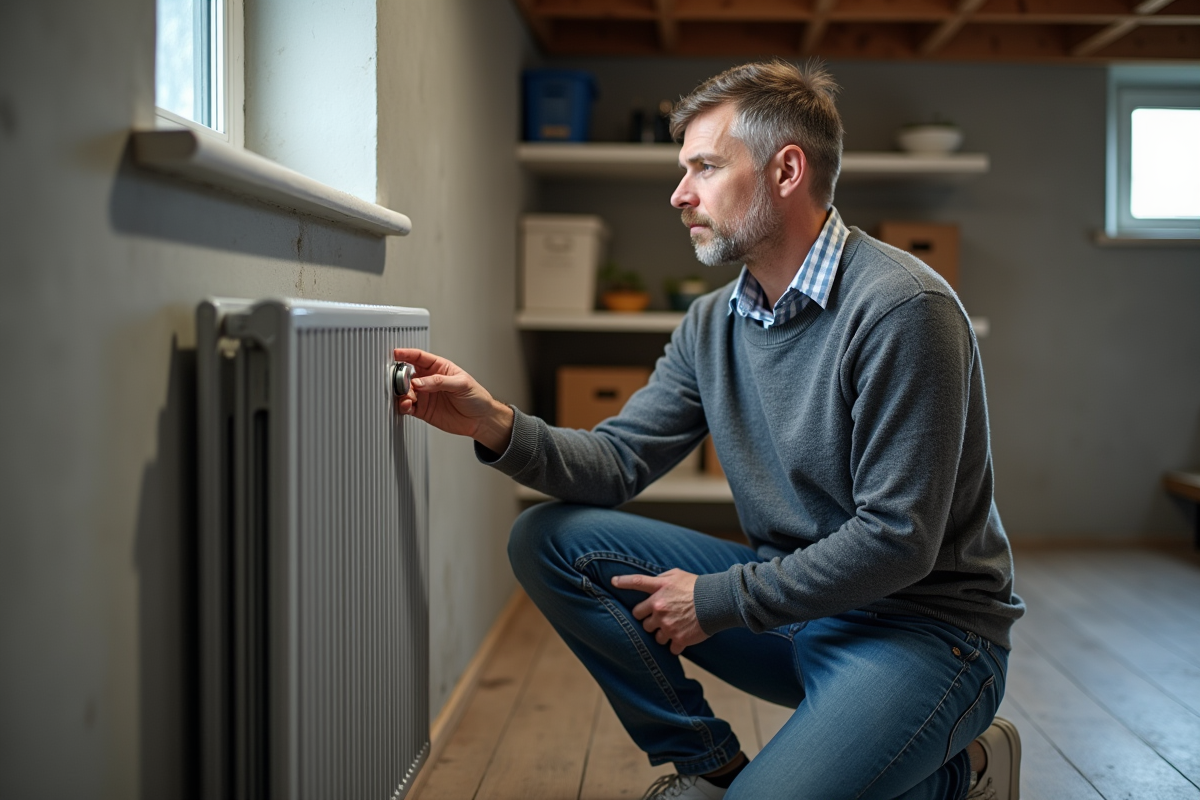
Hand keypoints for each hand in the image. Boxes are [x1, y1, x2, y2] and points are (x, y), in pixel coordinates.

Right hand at [393, 348, 513, 452]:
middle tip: (403, 383)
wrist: (480, 420)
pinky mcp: (423, 410)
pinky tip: (407, 405)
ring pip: (405, 391)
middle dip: (401, 377)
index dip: (406, 354)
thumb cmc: (476, 397)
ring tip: (409, 397)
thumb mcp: (461, 384)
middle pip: (407, 374)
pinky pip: (407, 407)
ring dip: (402, 394)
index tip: (396, 354)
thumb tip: (419, 382)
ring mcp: (425, 395)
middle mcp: (429, 380)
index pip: (419, 357)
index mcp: (439, 368)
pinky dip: (403, 406)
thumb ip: (439, 382)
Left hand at [612, 569, 707, 654]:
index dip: (623, 582)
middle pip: (641, 619)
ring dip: (662, 633)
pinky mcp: (679, 639)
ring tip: (675, 626)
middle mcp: (659, 607)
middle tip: (661, 617)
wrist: (717, 602)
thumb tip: (653, 582)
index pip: (636, 582)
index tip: (613, 582)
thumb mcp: (678, 575)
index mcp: (659, 589)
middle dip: (649, 619)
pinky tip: (683, 638)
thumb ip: (662, 579)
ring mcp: (668, 624)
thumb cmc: (698, 586)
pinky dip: (676, 644)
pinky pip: (670, 647)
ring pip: (655, 636)